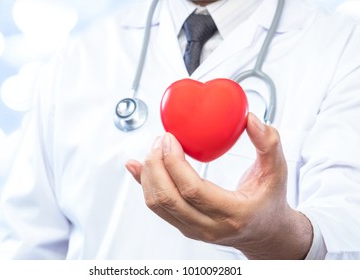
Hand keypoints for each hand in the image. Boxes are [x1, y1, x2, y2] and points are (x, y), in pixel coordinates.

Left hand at [126, 113, 312, 258]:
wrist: (264, 232)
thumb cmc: (270, 202)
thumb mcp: (277, 171)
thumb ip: (268, 143)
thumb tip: (251, 120)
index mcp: (233, 213)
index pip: (192, 191)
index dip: (174, 162)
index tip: (169, 138)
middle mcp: (209, 226)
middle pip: (168, 198)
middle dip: (156, 164)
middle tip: (160, 139)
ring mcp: (193, 229)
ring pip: (157, 204)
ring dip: (148, 173)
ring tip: (154, 149)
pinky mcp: (183, 226)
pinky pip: (157, 206)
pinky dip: (143, 184)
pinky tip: (137, 167)